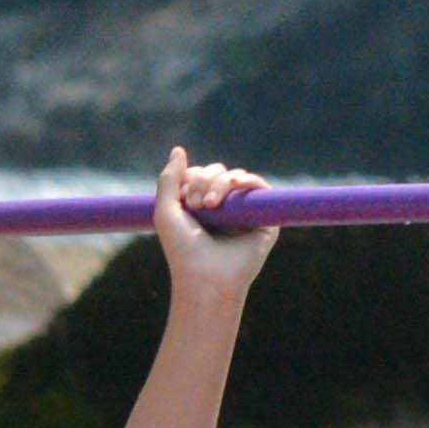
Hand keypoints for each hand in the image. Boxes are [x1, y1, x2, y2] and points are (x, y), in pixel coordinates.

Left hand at [153, 146, 276, 296]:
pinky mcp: (263, 219)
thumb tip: (178, 149)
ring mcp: (243, 213)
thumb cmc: (182, 250)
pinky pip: (260, 187)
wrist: (205, 277)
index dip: (191, 178)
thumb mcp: (165, 211)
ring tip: (210, 205)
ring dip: (220, 183)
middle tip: (196, 205)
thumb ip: (169, 179)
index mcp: (199, 207)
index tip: (183, 201)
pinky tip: (237, 185)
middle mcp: (222, 209)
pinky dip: (249, 180)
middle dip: (204, 180)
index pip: (199, 174)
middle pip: (217, 172)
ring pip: (236, 177)